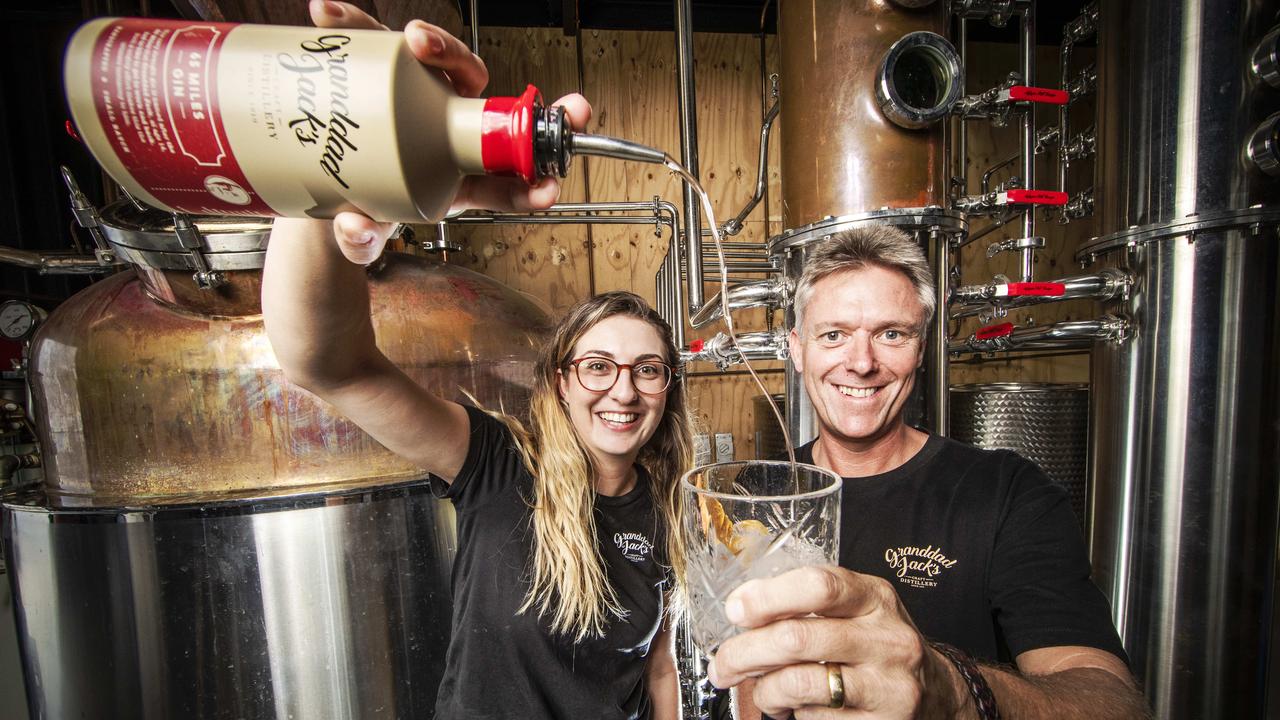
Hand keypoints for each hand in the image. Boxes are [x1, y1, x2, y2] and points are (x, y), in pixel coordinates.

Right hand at [307, 0, 591, 263]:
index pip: (506, 176)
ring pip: (446, 60)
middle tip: (546, 105)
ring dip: (437, 43)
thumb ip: (362, 242)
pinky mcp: (392, 69)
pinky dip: (357, 23)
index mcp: (462, 172)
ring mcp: (425, 94)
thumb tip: (355, 230)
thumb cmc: (370, 204)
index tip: (546, 190)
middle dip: (526, 106)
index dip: (531, 182)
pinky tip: (333, 16)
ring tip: (413, 39)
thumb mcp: (368, 232)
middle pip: (493, 107)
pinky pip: (384, 40)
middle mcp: (451, 127)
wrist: (336, 179)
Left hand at [706, 565, 960, 718]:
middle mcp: (887, 639)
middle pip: (796, 637)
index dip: (768, 597)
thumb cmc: (878, 645)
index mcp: (875, 598)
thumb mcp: (858, 610)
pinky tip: (796, 709)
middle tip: (723, 664)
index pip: (819, 585)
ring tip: (760, 691)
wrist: (936, 693)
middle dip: (744, 652)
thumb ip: (811, 604)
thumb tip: (744, 612)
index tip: (736, 610)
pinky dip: (794, 714)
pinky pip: (815, 719)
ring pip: (798, 683)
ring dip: (764, 690)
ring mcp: (888, 686)